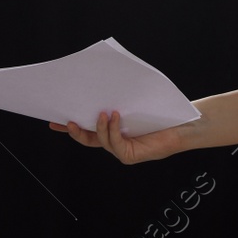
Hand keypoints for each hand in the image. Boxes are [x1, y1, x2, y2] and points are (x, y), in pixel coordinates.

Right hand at [47, 110, 188, 164]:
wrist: (183, 126)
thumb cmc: (161, 113)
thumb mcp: (135, 105)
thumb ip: (119, 100)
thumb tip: (103, 81)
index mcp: (114, 132)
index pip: (87, 130)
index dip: (70, 126)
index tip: (54, 120)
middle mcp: (115, 143)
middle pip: (87, 139)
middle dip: (73, 131)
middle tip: (63, 121)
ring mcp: (121, 151)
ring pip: (100, 141)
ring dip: (97, 126)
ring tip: (100, 112)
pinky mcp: (130, 155)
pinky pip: (115, 142)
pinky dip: (112, 129)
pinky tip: (114, 116)